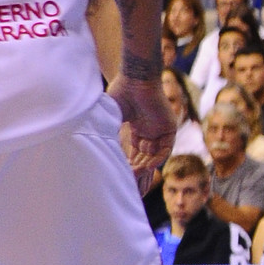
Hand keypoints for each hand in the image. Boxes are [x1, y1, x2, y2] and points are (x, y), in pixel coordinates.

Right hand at [110, 73, 174, 188]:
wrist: (135, 78)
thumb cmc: (119, 93)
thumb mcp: (110, 119)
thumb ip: (107, 136)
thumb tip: (94, 154)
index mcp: (137, 129)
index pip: (135, 154)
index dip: (128, 167)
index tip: (121, 178)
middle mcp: (150, 131)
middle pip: (146, 159)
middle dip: (137, 173)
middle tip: (129, 186)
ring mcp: (160, 130)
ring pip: (155, 156)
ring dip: (145, 168)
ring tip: (133, 176)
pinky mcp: (169, 128)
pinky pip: (165, 149)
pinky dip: (156, 159)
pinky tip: (145, 166)